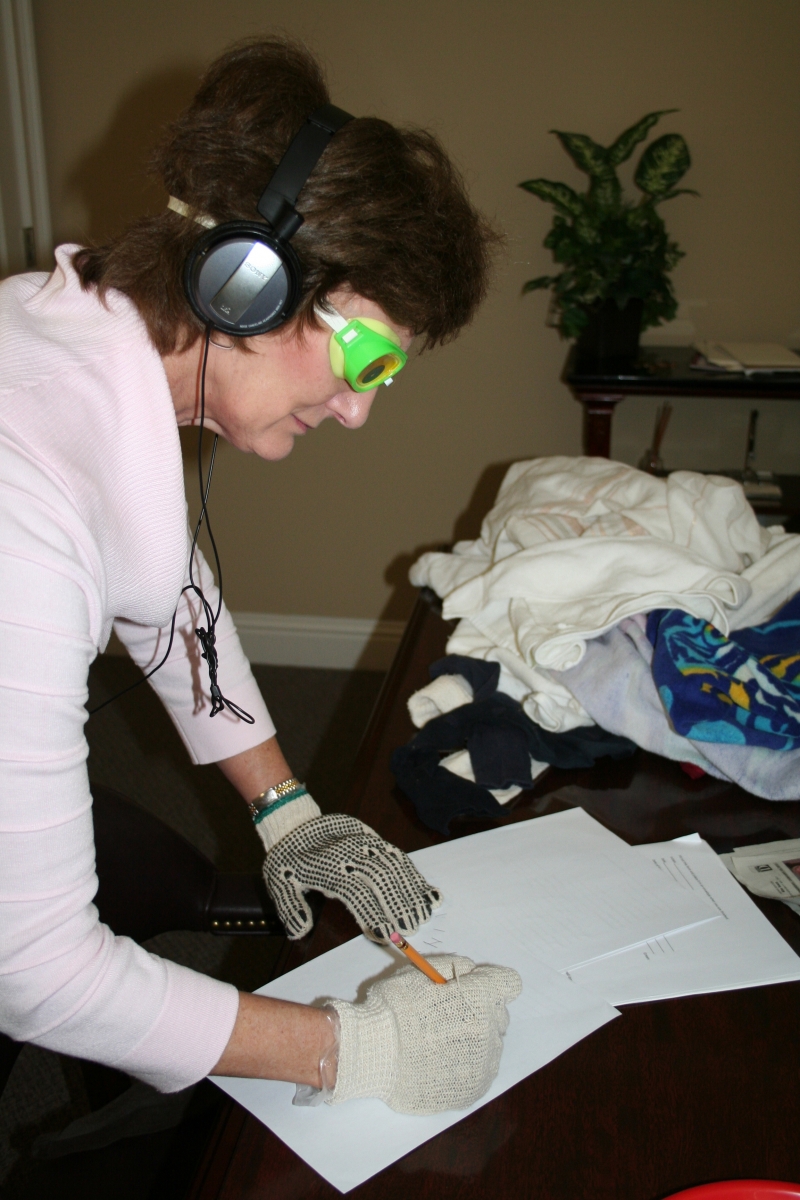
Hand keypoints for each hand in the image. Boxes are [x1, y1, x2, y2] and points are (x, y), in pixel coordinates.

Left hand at [262, 813, 441, 940]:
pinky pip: (399, 856)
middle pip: (381, 878)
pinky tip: (427, 893)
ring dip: (412, 890)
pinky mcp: (374, 839)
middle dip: (398, 904)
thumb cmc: (289, 857)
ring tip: (424, 914)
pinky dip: (415, 875)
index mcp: (328, 866)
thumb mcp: (279, 881)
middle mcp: (351, 853)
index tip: (385, 934)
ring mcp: (365, 844)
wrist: (296, 823)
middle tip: (411, 928)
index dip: (372, 913)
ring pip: (395, 865)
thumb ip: (290, 907)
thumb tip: (300, 930)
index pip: (356, 892)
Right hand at [327, 954, 521, 1113]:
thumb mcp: (420, 971)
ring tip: (439, 1044)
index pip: (508, 983)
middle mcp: (490, 1029)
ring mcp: (483, 1064)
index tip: (472, 987)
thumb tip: (471, 972)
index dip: (489, 983)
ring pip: (491, 1045)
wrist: (374, 1053)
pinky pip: (480, 1072)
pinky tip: (440, 1063)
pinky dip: (466, 1067)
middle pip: (499, 1015)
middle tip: (448, 1016)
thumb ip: (453, 967)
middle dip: (480, 1011)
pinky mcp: (473, 1090)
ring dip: (474, 1041)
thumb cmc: (394, 1008)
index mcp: (481, 996)